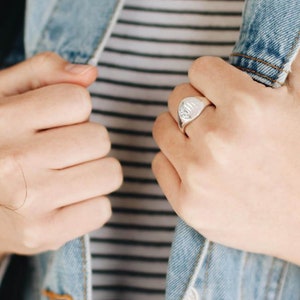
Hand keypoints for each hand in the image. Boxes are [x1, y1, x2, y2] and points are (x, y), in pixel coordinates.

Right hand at [0, 52, 121, 257]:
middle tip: (61, 153)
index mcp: (3, 120)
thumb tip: (90, 73)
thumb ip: (44, 73)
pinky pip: (103, 209)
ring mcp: (29, 202)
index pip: (78, 100)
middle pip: (99, 138)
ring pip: (109, 173)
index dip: (74, 110)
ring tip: (66, 176)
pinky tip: (67, 201)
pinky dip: (92, 203)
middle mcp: (13, 162)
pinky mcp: (43, 234)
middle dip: (87, 143)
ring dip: (95, 172)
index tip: (55, 122)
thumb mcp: (5, 97)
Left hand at [152, 55, 299, 264]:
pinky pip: (159, 163)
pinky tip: (194, 166)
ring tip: (200, 142)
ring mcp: (199, 175)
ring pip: (162, 128)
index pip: (199, 69)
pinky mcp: (187, 204)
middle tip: (211, 119)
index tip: (216, 89)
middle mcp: (217, 140)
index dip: (209, 78)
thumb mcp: (296, 104)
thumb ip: (269, 72)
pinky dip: (172, 160)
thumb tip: (243, 52)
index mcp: (246, 107)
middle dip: (193, 103)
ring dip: (177, 130)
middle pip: (177, 98)